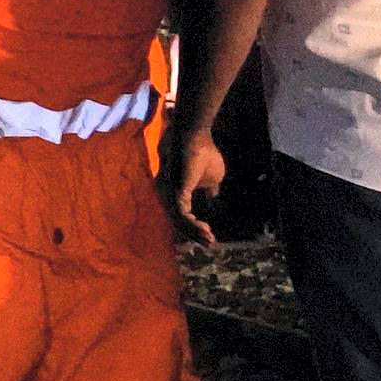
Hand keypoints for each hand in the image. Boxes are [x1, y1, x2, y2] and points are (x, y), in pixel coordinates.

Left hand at [163, 120, 227, 242]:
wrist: (197, 136)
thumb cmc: (203, 154)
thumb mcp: (211, 179)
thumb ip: (209, 192)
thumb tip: (214, 204)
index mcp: (173, 191)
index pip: (181, 215)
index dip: (195, 228)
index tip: (211, 238)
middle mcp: (166, 193)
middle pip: (178, 220)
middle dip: (195, 234)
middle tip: (210, 245)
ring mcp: (168, 190)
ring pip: (178, 219)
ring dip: (195, 231)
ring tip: (210, 239)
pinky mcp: (174, 188)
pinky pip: (181, 211)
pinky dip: (193, 223)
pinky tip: (205, 229)